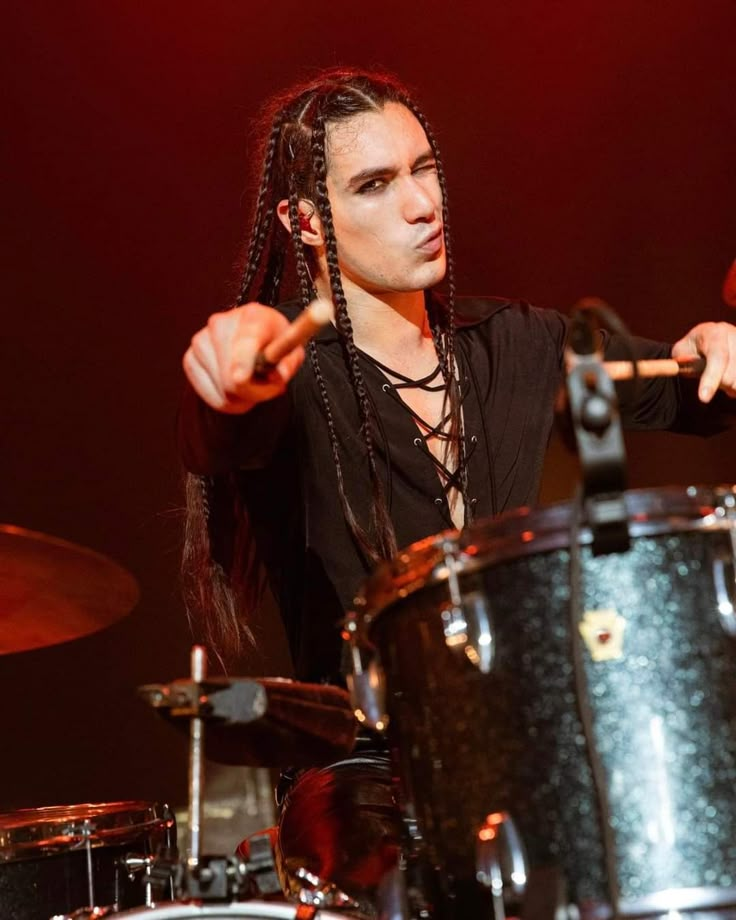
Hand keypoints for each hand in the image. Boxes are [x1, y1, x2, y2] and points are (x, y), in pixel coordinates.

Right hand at [182, 303, 305, 413]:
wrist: (255, 337)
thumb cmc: (275, 344)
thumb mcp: (293, 352)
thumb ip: (288, 365)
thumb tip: (276, 378)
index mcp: (253, 316)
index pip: (246, 342)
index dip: (242, 362)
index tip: (241, 378)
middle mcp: (220, 323)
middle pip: (231, 376)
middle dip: (253, 391)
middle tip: (267, 388)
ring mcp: (201, 340)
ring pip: (223, 390)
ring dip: (242, 397)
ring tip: (251, 382)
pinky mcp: (189, 358)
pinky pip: (210, 396)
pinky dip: (226, 400)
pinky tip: (235, 387)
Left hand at [671, 321, 735, 401]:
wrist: (708, 339)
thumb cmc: (692, 349)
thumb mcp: (680, 352)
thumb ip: (681, 362)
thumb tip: (685, 368)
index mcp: (715, 333)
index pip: (717, 358)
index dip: (711, 379)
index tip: (703, 398)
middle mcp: (735, 336)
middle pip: (731, 375)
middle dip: (719, 384)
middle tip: (708, 383)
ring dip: (731, 387)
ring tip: (723, 380)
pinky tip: (732, 381)